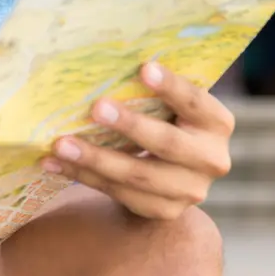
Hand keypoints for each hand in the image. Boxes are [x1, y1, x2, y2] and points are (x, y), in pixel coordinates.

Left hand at [40, 60, 233, 220]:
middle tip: (95, 108)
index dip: (171, 87)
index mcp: (217, 123)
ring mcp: (190, 190)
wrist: (173, 177)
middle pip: (167, 143)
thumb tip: (107, 64)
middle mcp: (212, 159)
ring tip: (61, 144)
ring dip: (95, 158)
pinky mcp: (165, 210)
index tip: (143, 68)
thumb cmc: (166, 122)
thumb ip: (154, 91)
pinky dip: (85, 176)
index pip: (195, 102)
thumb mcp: (172, 106)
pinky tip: (57, 163)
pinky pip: (120, 193)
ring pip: (138, 175)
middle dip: (129, 125)